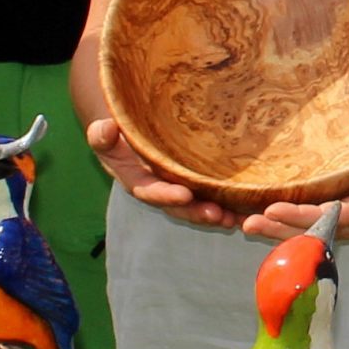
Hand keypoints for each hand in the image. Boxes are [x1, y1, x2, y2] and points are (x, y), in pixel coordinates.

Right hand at [85, 116, 248, 228]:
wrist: (132, 132)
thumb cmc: (118, 133)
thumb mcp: (104, 133)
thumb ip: (101, 135)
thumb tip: (105, 129)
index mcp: (137, 181)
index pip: (150, 191)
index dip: (165, 195)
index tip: (184, 195)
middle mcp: (159, 190)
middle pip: (178, 205)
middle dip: (196, 212)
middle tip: (217, 215)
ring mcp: (178, 188)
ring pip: (197, 205)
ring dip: (216, 214)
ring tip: (234, 219)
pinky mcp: (195, 184)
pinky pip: (211, 196)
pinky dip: (228, 206)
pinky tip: (247, 210)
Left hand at [249, 156, 348, 240]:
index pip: (325, 217)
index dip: (298, 216)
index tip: (272, 209)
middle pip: (307, 232)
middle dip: (276, 229)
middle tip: (246, 223)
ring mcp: (341, 226)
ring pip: (303, 233)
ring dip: (274, 231)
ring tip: (243, 225)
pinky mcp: (337, 220)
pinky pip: (306, 227)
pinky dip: (283, 226)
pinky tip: (261, 220)